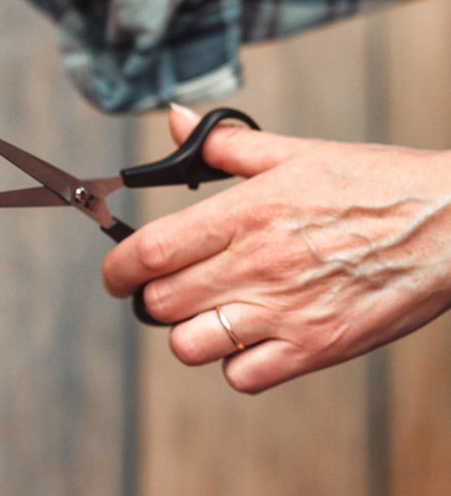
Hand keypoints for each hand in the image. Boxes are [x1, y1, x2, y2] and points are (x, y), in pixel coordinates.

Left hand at [103, 105, 450, 392]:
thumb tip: (171, 119)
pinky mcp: (315, 348)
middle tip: (175, 288)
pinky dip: (238, 363)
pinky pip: (241, 376)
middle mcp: (258, 263)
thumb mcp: (297, 153)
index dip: (117, 268)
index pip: (148, 251)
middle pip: (159, 303)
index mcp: (246, 212)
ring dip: (191, 333)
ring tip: (215, 314)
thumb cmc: (378, 185)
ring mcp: (285, 311)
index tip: (117, 273)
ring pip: (189, 345)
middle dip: (156, 298)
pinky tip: (255, 338)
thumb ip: (225, 144)